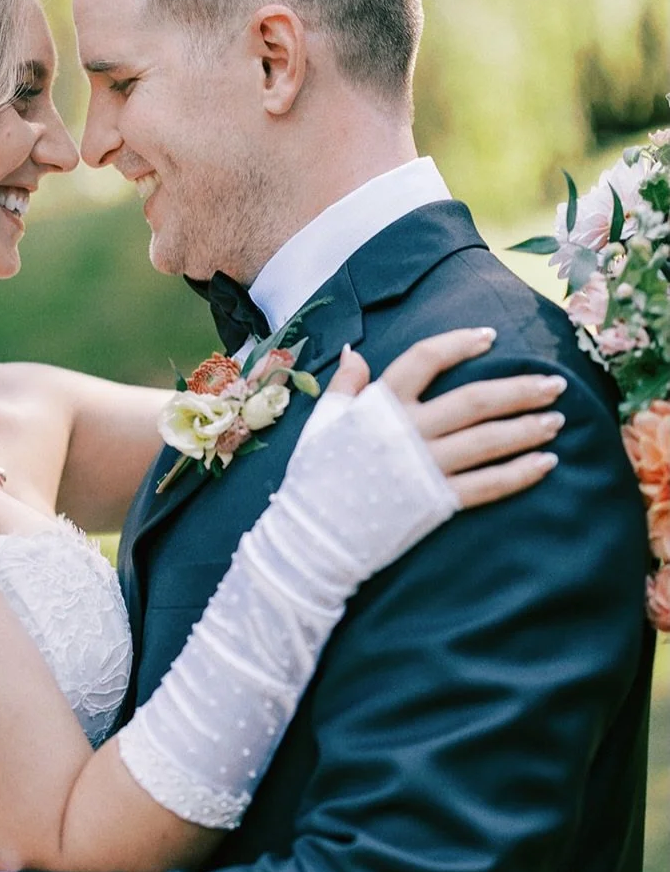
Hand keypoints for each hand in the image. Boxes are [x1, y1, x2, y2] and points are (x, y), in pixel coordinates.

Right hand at [326, 327, 564, 507]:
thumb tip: (357, 352)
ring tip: (557, 419)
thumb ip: (344, 385)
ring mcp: (425, 466)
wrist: (313, 534)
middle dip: (518, 389)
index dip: (459, 344)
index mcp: (380, 405)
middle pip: (473, 400)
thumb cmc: (315, 475)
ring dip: (527, 428)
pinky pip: (487, 485)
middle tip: (554, 384)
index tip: (490, 337)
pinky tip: (546, 463)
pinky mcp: (437, 501)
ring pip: (488, 440)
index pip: (426, 359)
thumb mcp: (323, 421)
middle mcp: (408, 430)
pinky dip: (520, 473)